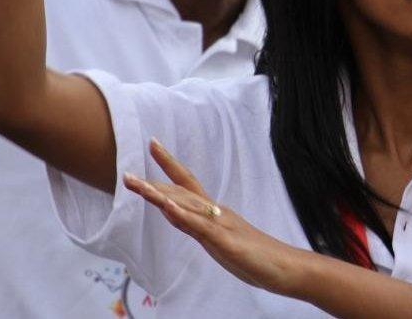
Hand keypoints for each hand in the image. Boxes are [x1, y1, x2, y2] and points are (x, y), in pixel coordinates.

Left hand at [123, 139, 302, 294]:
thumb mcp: (222, 240)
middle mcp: (216, 213)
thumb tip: (179, 216)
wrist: (287, 267)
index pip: (188, 184)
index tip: (153, 144)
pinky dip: (183, 216)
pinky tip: (168, 207)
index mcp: (215, 212)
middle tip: (125, 174)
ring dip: (160, 195)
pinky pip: (202, 227)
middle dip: (152, 183)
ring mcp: (222, 227)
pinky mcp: (227, 243)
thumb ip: (201, 227)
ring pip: (187, 206)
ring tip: (136, 185)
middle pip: (180, 193)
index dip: (169, 164)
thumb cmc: (257, 256)